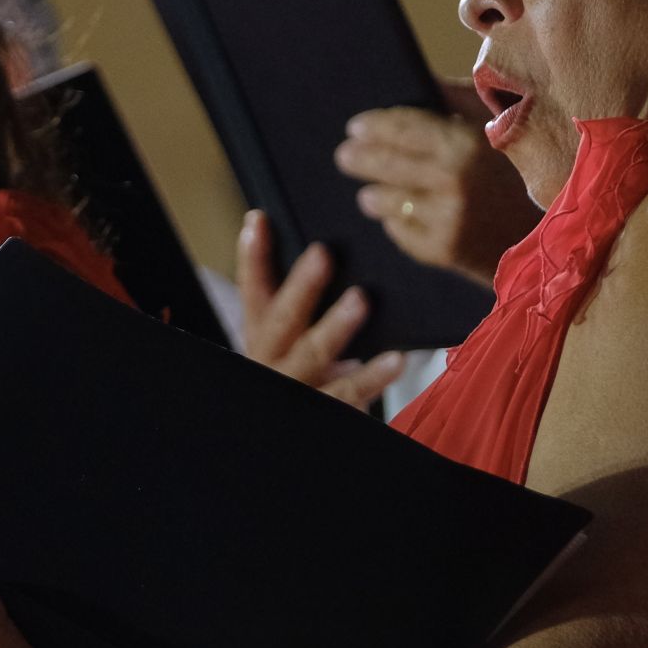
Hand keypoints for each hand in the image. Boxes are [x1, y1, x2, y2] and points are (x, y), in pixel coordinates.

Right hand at [237, 210, 404, 407]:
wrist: (305, 427)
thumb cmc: (309, 374)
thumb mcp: (297, 340)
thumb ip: (306, 306)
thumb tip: (333, 253)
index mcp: (263, 336)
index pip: (253, 291)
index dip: (253, 257)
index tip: (258, 220)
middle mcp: (272, 360)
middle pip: (282, 320)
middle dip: (301, 286)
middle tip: (321, 254)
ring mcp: (297, 385)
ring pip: (312, 355)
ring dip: (335, 326)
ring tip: (359, 300)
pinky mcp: (325, 408)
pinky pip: (349, 392)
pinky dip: (372, 376)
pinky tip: (395, 359)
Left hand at [334, 106, 541, 286]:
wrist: (551, 236)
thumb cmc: (522, 173)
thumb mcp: (498, 125)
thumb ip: (458, 99)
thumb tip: (419, 77)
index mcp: (466, 143)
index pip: (404, 128)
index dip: (375, 126)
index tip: (356, 126)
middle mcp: (453, 181)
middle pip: (386, 164)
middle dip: (359, 158)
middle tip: (345, 155)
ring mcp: (447, 218)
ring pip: (387, 201)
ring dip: (373, 195)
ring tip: (368, 193)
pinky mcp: (444, 251)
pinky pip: (401, 232)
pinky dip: (396, 223)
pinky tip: (396, 217)